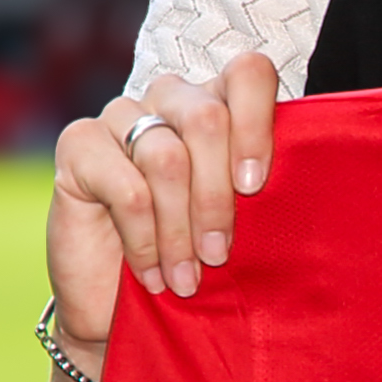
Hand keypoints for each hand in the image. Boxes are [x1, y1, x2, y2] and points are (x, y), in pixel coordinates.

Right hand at [46, 51, 283, 332]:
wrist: (118, 308)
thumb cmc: (187, 260)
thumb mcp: (235, 223)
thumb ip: (255, 189)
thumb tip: (303, 181)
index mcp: (216, 103)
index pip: (247, 73)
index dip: (256, 125)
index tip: (254, 186)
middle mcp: (169, 99)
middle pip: (208, 118)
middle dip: (217, 197)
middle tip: (217, 254)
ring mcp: (120, 115)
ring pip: (168, 159)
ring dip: (181, 231)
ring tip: (186, 278)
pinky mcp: (78, 144)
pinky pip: (127, 188)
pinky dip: (145, 239)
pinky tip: (151, 273)